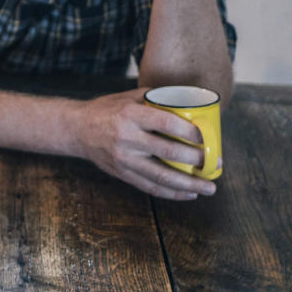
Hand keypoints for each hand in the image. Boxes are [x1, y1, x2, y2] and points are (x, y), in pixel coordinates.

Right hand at [71, 88, 217, 200]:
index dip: (190, 132)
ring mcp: (124, 159)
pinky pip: (150, 187)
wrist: (77, 129)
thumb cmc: (107, 110)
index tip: (206, 137)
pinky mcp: (122, 173)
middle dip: (197, 160)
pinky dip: (172, 193)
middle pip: (168, 153)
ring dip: (189, 185)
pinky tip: (189, 194)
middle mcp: (126, 139)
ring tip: (209, 188)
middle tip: (215, 163)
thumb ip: (156, 100)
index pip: (166, 124)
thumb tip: (190, 102)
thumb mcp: (128, 97)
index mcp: (130, 116)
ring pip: (161, 176)